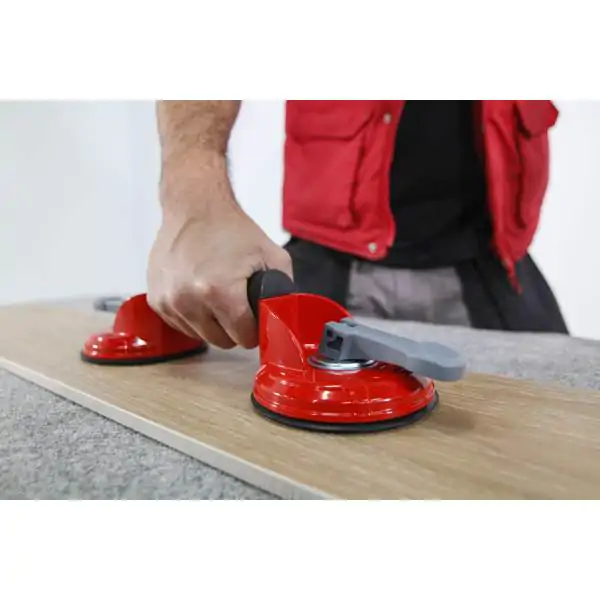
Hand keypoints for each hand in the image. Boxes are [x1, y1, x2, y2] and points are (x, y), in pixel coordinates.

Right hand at [147, 173, 291, 349]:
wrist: (194, 207)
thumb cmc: (230, 228)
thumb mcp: (272, 256)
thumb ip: (284, 290)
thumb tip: (284, 315)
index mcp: (219, 291)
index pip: (243, 337)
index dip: (254, 330)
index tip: (254, 320)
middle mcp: (189, 300)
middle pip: (221, 341)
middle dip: (234, 329)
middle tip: (238, 307)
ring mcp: (169, 301)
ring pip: (200, 335)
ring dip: (212, 324)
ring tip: (217, 296)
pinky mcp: (156, 299)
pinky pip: (181, 324)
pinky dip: (193, 316)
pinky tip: (200, 295)